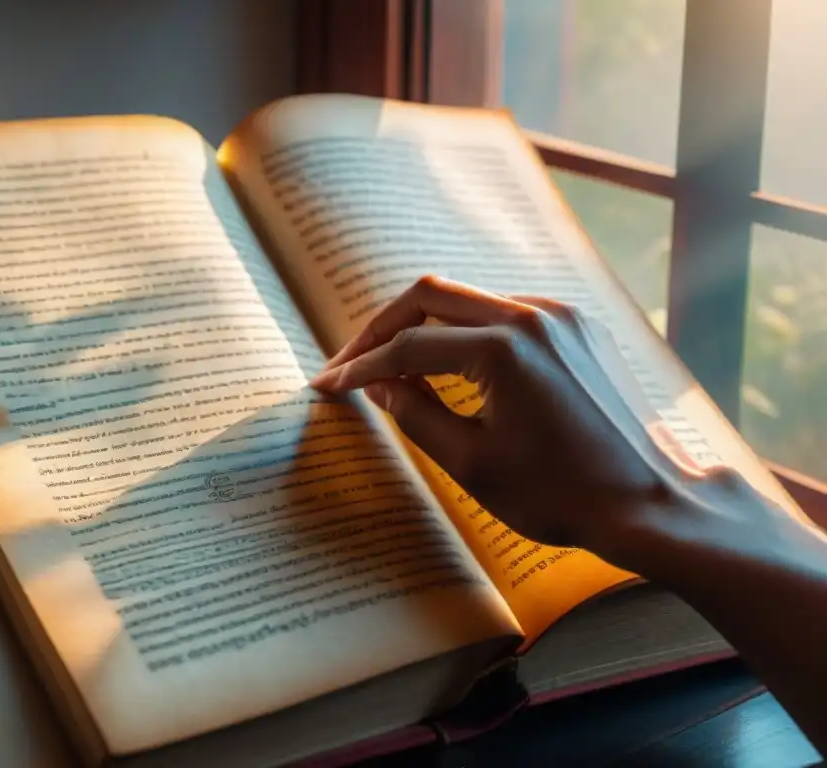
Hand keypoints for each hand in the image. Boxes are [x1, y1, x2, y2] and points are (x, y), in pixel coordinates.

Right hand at [310, 275, 742, 566]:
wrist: (652, 502)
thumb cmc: (562, 495)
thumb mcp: (472, 464)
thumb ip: (414, 413)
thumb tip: (378, 384)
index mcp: (503, 348)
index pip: (407, 346)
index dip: (361, 367)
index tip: (330, 385)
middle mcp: (532, 315)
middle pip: (430, 295)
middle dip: (381, 328)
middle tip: (351, 364)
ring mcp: (560, 316)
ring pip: (468, 299)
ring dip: (424, 326)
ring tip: (393, 366)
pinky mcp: (578, 328)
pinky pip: (506, 312)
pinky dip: (467, 332)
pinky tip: (452, 365)